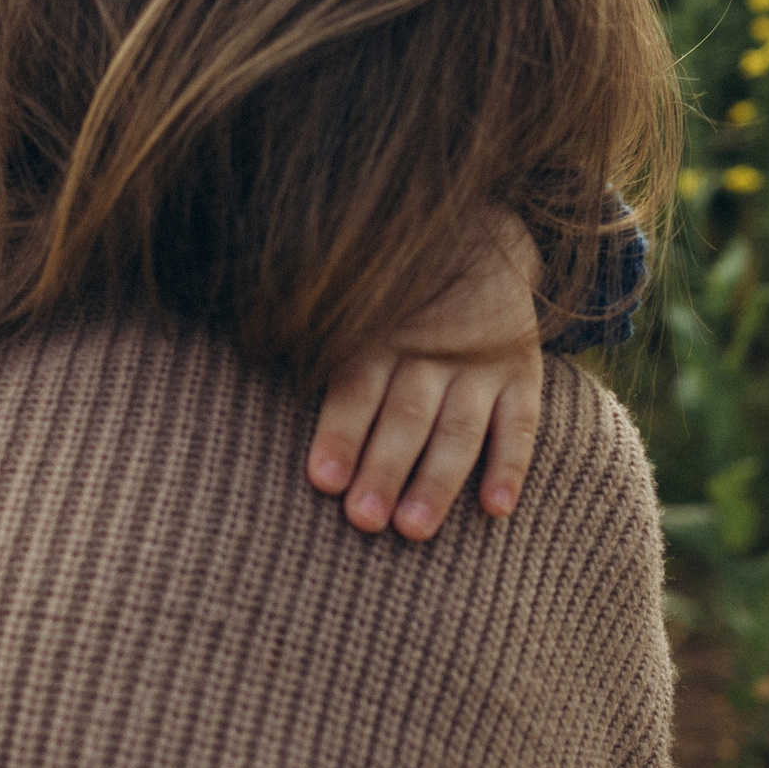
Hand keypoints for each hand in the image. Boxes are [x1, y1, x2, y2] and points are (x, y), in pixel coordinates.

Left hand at [306, 209, 543, 540]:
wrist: (479, 239)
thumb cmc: (394, 299)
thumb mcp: (356, 306)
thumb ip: (321, 346)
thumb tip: (248, 364)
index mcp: (377, 337)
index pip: (355, 390)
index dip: (340, 434)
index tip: (323, 481)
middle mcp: (429, 352)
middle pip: (405, 417)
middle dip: (384, 469)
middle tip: (364, 519)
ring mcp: (478, 365)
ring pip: (457, 429)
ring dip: (437, 480)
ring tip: (413, 528)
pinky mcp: (520, 375)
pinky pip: (519, 424)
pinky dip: (510, 466)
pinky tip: (495, 508)